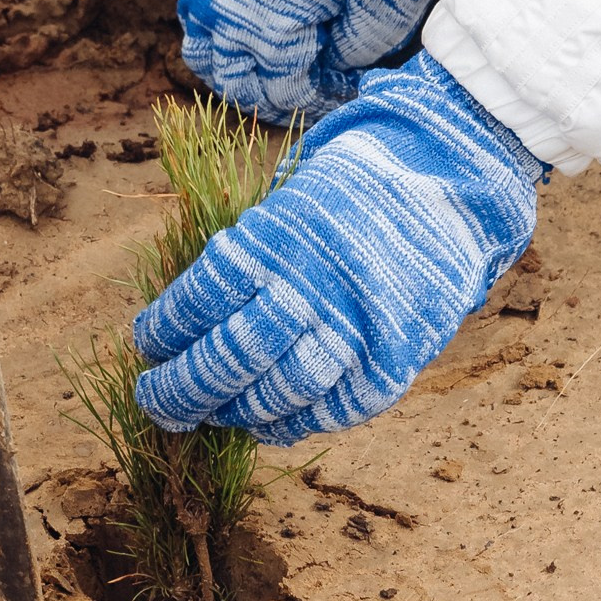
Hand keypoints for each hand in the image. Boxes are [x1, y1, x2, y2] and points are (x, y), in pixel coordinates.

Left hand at [133, 55, 540, 443]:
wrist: (454, 179)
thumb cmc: (359, 185)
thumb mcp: (287, 199)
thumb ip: (247, 256)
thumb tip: (191, 317)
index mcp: (270, 242)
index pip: (193, 304)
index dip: (162, 334)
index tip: (146, 346)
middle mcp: (306, 291)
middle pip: (224, 361)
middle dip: (179, 391)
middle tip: (157, 402)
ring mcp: (351, 331)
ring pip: (273, 396)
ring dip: (232, 413)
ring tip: (210, 413)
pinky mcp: (390, 360)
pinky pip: (328, 409)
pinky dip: (291, 422)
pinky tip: (268, 421)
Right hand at [174, 0, 470, 124]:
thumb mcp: (376, 32)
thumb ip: (334, 70)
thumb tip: (312, 89)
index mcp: (273, 15)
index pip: (279, 87)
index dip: (310, 102)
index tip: (335, 99)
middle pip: (231, 75)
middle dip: (269, 95)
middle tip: (303, 97)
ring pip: (201, 47)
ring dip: (233, 69)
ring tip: (270, 77)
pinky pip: (198, 9)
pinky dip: (217, 35)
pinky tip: (248, 44)